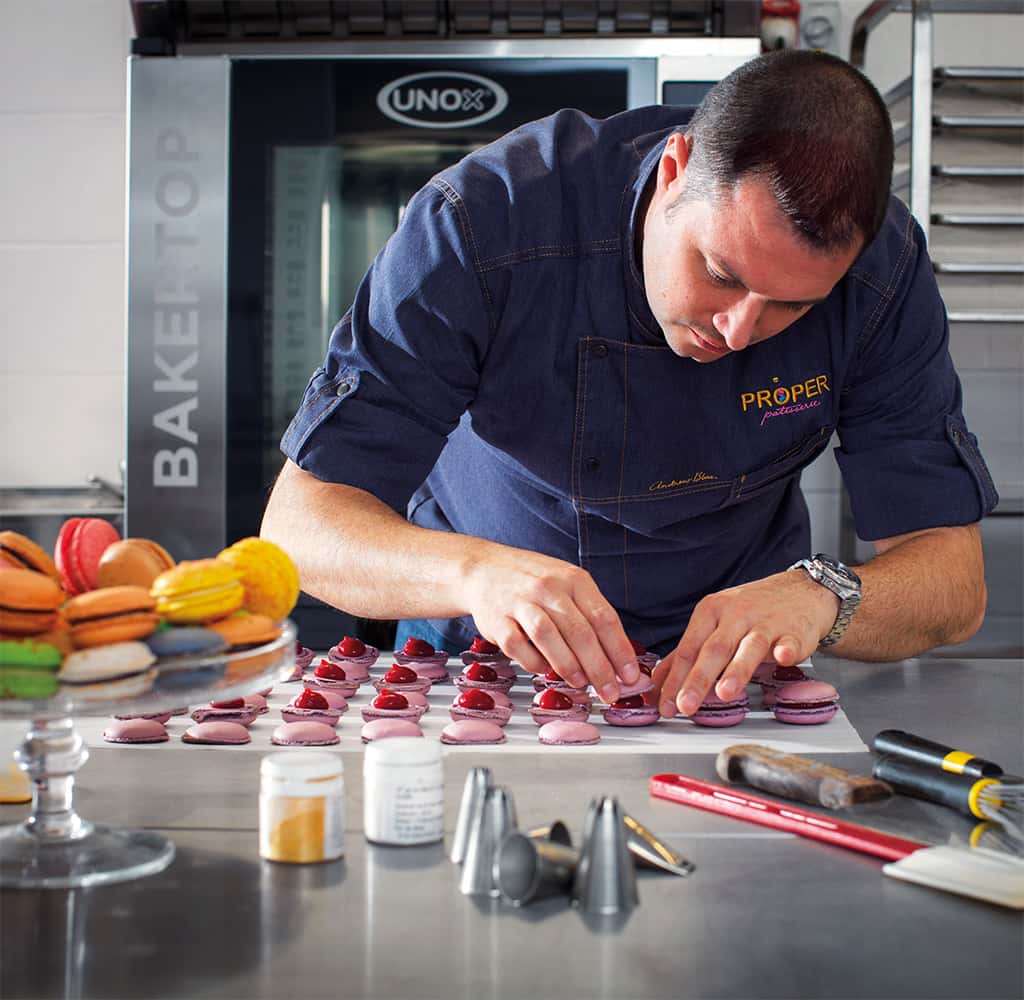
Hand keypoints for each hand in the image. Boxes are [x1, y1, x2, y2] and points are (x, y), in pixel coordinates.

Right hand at [461, 545, 638, 702]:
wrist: (484, 569)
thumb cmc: (533, 581)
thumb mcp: (567, 584)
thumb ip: (589, 614)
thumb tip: (615, 656)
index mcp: (573, 579)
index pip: (604, 618)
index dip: (619, 650)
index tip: (630, 675)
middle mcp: (548, 588)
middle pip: (580, 632)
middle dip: (599, 668)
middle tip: (610, 693)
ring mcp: (520, 602)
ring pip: (549, 637)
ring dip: (569, 666)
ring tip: (582, 683)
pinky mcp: (496, 620)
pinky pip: (518, 646)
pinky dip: (534, 663)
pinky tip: (545, 670)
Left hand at [652, 570, 838, 717]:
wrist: (799, 591)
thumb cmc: (751, 611)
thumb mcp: (714, 625)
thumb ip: (686, 654)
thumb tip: (658, 683)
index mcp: (710, 613)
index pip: (687, 649)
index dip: (675, 679)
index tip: (665, 705)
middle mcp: (735, 615)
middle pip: (713, 649)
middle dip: (697, 679)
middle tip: (685, 705)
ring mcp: (765, 623)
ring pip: (748, 647)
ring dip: (737, 670)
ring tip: (725, 693)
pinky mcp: (793, 631)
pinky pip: (788, 641)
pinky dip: (785, 650)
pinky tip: (781, 658)